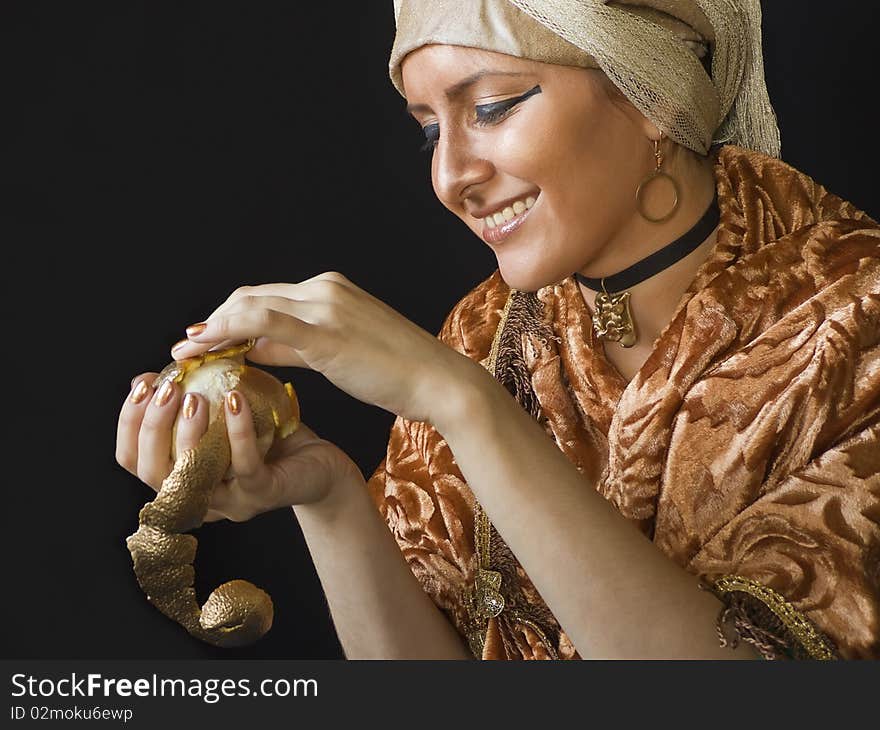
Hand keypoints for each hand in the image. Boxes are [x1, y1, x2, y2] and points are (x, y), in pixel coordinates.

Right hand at [116, 373, 362, 521]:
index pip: (134, 461)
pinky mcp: (263, 493)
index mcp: (182, 481)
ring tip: (194, 395)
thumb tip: (149, 377)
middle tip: (167, 388)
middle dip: (152, 427)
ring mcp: (231, 501)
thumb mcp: (224, 418)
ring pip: (193, 475)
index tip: (141, 385)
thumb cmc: (269, 440)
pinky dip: (236, 430)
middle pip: (155, 472)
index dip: (129, 424)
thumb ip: (190, 403)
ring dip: (188, 432)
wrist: (321, 466)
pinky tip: (234, 399)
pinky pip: (244, 464)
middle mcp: (200, 499)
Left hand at [169, 271, 473, 426]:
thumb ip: (295, 346)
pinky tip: (204, 346)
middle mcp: (324, 289)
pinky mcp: (325, 332)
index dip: (230, 315)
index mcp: (332, 289)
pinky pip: (263, 323)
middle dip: (215, 318)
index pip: (267, 296)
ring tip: (187, 350)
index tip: (207, 336)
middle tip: (190, 345)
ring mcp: (325, 307)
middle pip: (252, 296)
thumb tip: (254, 348)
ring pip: (251, 306)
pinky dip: (227, 331)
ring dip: (213, 326)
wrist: (438, 382)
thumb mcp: (341, 353)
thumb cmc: (398, 373)